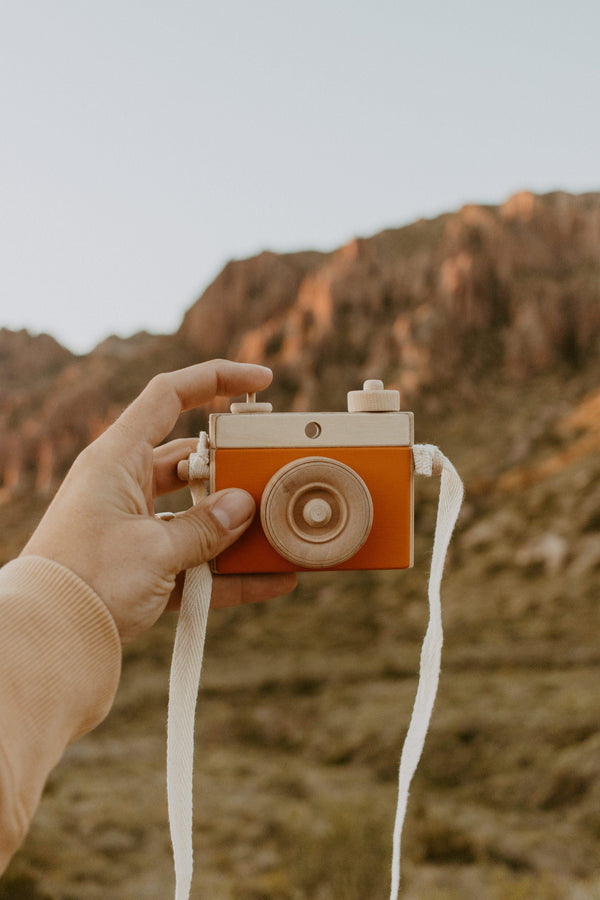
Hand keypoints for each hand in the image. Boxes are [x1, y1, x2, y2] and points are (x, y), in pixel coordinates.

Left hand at [21, 360, 296, 643]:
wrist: (47, 642)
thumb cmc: (87, 582)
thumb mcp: (154, 550)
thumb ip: (205, 527)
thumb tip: (245, 506)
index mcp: (117, 460)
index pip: (169, 396)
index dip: (216, 379)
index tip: (260, 382)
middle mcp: (123, 486)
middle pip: (191, 460)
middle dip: (235, 467)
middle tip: (275, 472)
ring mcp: (133, 526)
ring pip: (195, 512)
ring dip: (235, 524)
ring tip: (280, 528)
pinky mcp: (140, 567)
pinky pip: (193, 561)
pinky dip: (229, 572)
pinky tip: (271, 580)